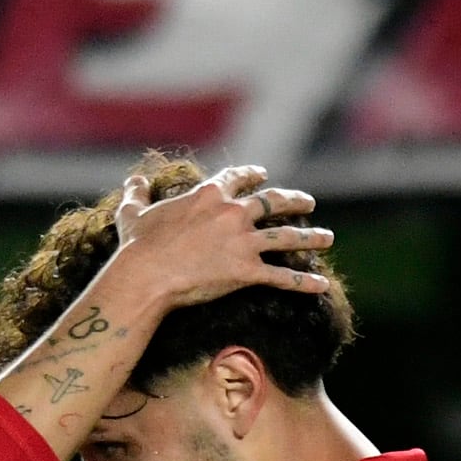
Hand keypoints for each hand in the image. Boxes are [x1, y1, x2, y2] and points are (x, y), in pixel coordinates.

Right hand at [93, 163, 337, 315]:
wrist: (145, 275)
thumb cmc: (137, 247)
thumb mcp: (133, 214)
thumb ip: (136, 194)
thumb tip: (133, 180)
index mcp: (209, 194)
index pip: (238, 178)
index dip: (252, 175)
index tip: (263, 175)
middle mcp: (232, 212)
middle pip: (273, 201)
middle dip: (294, 201)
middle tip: (309, 202)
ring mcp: (243, 241)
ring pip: (286, 237)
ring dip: (310, 237)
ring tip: (327, 238)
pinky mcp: (246, 270)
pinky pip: (282, 277)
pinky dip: (303, 282)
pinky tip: (321, 285)